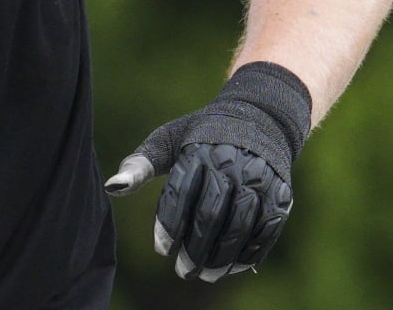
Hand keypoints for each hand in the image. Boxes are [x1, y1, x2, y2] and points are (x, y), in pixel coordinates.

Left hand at [104, 62, 310, 281]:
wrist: (259, 117)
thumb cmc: (201, 135)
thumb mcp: (168, 140)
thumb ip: (140, 165)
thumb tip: (112, 187)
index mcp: (199, 149)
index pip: (181, 194)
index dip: (170, 225)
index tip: (160, 249)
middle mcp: (231, 163)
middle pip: (212, 215)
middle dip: (196, 248)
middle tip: (183, 271)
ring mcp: (259, 178)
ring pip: (240, 226)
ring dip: (222, 256)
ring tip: (206, 274)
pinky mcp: (281, 192)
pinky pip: (267, 229)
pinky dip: (250, 252)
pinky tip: (233, 267)